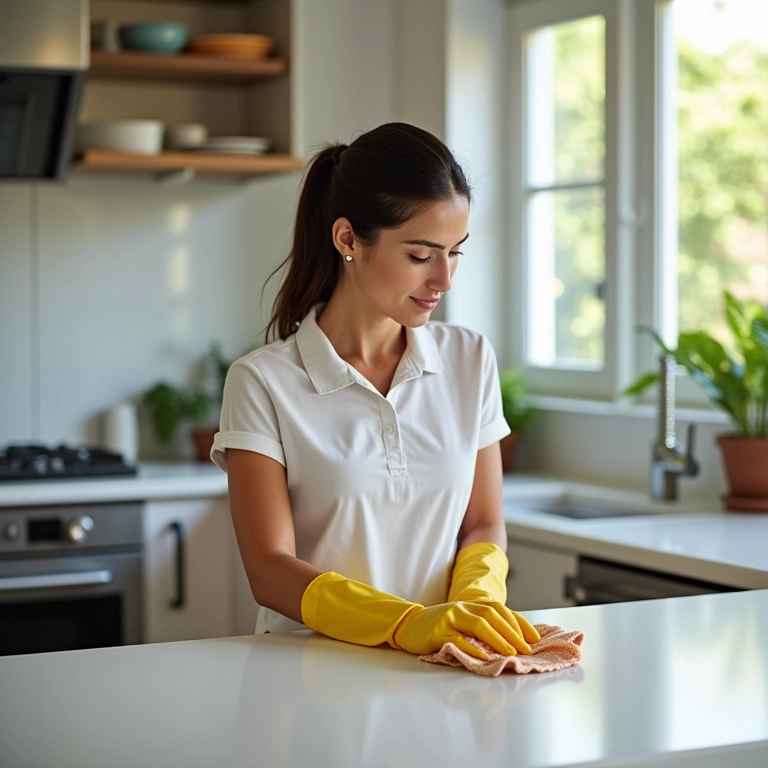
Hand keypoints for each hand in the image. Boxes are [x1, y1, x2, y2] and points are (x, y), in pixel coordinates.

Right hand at [393, 600, 532, 659]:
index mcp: (471, 604)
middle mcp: (463, 607)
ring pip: (477, 624)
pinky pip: (457, 639)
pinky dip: (472, 647)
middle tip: (526, 649)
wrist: (410, 625)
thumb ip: (483, 626)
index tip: (534, 638)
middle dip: (512, 632)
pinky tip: (483, 655)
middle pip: (492, 615)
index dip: (519, 622)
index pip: (500, 609)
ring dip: (497, 638)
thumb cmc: (441, 627)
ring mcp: (450, 618)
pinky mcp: (438, 632)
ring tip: (510, 652)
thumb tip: (513, 641)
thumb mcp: (464, 621)